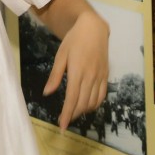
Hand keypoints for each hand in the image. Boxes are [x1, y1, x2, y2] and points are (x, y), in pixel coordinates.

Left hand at [43, 9, 108, 129]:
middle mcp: (91, 77)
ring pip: (93, 102)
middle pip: (83, 103)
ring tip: (73, 112)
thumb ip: (55, 75)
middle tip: (64, 120)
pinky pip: (102, 96)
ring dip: (83, 111)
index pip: (72, 99)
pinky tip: (87, 105)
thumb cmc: (74, 40)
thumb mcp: (61, 55)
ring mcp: (100, 77)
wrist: (94, 28)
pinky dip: (94, 104)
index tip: (62, 126)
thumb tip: (47, 93)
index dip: (67, 114)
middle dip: (73, 115)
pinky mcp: (106, 76)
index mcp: (78, 72)